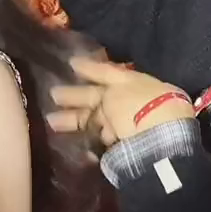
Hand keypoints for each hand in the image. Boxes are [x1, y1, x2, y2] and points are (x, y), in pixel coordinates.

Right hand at [49, 57, 194, 146]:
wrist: (159, 143)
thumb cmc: (137, 106)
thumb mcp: (117, 87)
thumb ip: (100, 78)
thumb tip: (82, 71)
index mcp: (132, 82)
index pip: (108, 72)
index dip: (90, 67)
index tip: (71, 62)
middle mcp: (130, 103)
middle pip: (98, 99)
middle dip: (75, 96)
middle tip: (52, 93)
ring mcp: (126, 127)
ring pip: (96, 121)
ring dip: (74, 120)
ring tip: (51, 121)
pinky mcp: (123, 149)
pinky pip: (101, 142)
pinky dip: (88, 141)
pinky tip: (74, 143)